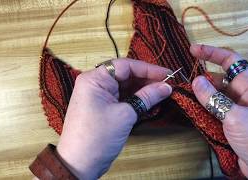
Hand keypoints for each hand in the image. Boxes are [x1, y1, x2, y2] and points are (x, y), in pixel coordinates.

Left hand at [57, 59, 171, 178]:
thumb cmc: (97, 138)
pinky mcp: (104, 108)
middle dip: (147, 80)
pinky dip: (137, 100)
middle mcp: (95, 84)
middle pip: (126, 75)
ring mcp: (100, 97)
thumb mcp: (126, 115)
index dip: (148, 69)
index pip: (125, 66)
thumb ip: (147, 97)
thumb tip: (166, 87)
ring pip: (126, 87)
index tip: (167, 74)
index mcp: (94, 79)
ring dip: (144, 91)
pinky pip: (124, 98)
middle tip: (167, 85)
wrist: (80, 164)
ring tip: (163, 94)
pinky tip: (152, 103)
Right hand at [190, 44, 247, 178]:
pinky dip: (203, 106)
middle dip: (202, 76)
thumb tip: (196, 81)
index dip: (212, 53)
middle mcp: (243, 94)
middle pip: (219, 78)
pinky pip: (215, 108)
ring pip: (215, 94)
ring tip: (184, 94)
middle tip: (183, 81)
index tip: (193, 50)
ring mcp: (236, 108)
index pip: (230, 60)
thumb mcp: (235, 116)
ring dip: (201, 93)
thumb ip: (214, 98)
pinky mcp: (231, 121)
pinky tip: (192, 109)